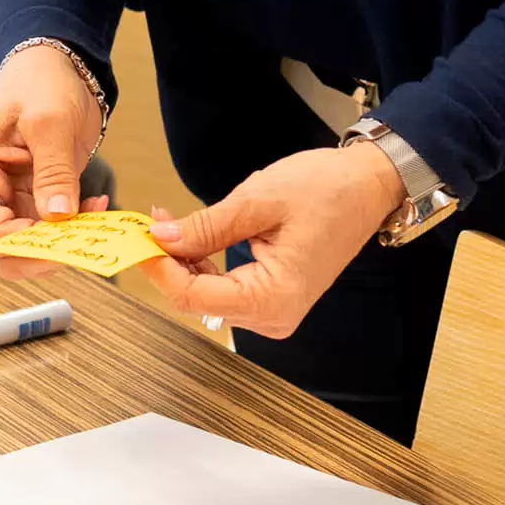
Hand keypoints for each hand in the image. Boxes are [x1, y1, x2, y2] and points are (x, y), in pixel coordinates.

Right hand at [0, 43, 109, 272]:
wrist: (57, 67)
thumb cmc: (41, 83)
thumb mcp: (50, 123)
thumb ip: (54, 173)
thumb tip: (59, 218)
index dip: (24, 247)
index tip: (64, 242)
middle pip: (5, 248)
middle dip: (46, 251)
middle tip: (84, 237)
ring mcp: (5, 199)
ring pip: (30, 247)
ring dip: (65, 241)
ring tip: (95, 215)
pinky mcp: (31, 200)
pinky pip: (50, 232)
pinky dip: (75, 227)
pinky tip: (95, 204)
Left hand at [138, 141, 404, 338]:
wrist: (367, 187)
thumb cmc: (326, 191)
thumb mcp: (257, 201)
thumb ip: (206, 225)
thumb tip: (160, 237)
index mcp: (274, 298)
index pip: (194, 297)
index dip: (159, 268)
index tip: (137, 237)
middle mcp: (273, 316)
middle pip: (197, 300)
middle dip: (167, 262)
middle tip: (146, 221)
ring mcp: (273, 311)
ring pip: (206, 296)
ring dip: (181, 261)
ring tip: (164, 221)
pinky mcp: (271, 298)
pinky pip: (223, 288)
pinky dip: (201, 263)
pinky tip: (188, 235)